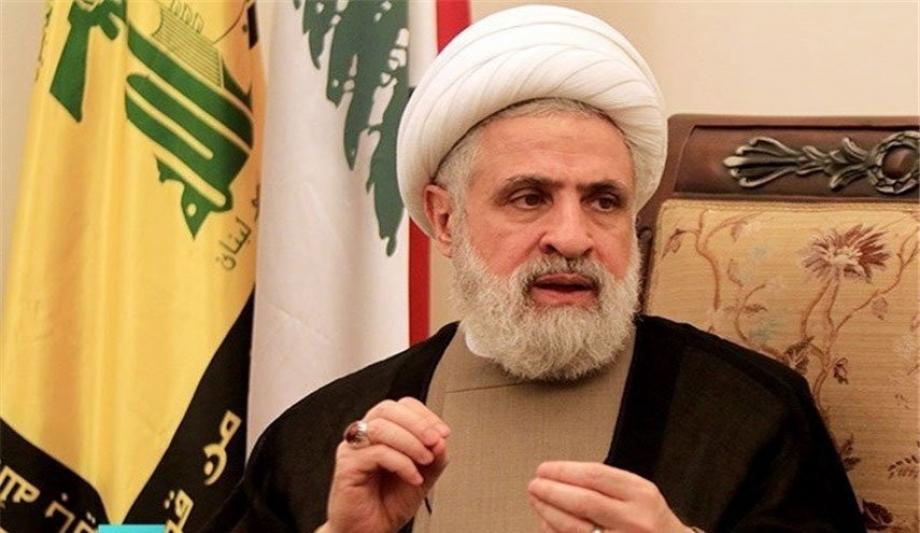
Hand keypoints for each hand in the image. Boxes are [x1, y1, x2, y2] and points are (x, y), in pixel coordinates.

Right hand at [318, 397, 449, 532]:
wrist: (370, 532)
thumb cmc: (388, 504)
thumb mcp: (423, 477)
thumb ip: (434, 457)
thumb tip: (441, 439)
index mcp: (383, 432)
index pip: (401, 406)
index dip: (424, 415)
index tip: (443, 432)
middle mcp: (365, 436)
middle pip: (388, 409)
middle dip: (418, 423)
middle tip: (435, 441)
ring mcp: (353, 449)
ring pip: (381, 427)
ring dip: (411, 442)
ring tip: (425, 461)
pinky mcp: (347, 466)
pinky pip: (376, 452)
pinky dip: (401, 463)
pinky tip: (412, 477)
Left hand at [527, 461, 689, 532]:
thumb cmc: (651, 519)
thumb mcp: (639, 492)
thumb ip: (606, 483)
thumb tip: (561, 476)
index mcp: (640, 493)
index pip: (594, 476)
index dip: (563, 471)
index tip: (545, 469)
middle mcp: (634, 518)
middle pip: (582, 501)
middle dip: (551, 491)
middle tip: (535, 484)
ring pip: (574, 526)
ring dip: (548, 512)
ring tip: (536, 500)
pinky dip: (555, 531)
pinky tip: (546, 522)